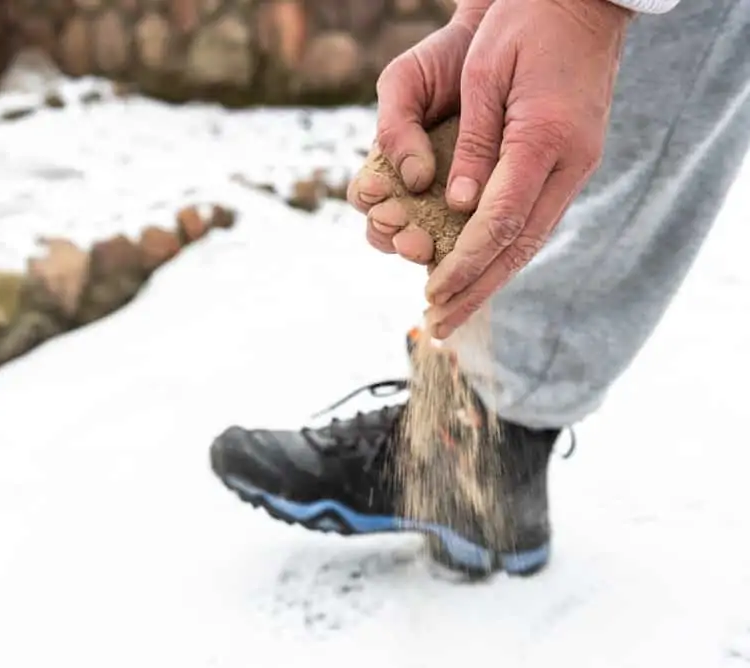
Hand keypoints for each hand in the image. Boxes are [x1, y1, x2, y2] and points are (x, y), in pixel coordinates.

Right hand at [347, 1, 492, 263]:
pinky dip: (464, 246)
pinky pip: (470, 236)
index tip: (379, 192)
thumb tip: (414, 180)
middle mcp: (412, 190)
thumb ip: (395, 128)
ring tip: (428, 245)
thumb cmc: (441, 62)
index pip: (368, 201)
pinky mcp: (481, 204)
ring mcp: (446, 201)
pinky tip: (465, 247)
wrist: (491, 40)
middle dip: (395, 238)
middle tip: (409, 236)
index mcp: (386, 165)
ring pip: (424, 243)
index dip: (371, 204)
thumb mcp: (405, 84)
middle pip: (390, 233)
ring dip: (423, 250)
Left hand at [425, 0, 631, 338]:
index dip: (465, 262)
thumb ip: (474, 144)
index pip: (500, 220)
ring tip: (455, 312)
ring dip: (490, 279)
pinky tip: (483, 272)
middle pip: (519, 244)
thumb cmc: (525, 25)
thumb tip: (460, 208)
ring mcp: (576, 164)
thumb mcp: (488, 73)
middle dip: (475, 289)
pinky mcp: (570, 162)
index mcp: (545, 138)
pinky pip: (535, 220)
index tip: (433, 293)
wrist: (579, 2)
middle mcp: (569, 161)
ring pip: (531, 238)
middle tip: (439, 326)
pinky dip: (506, 252)